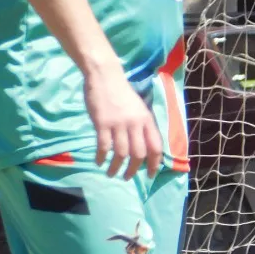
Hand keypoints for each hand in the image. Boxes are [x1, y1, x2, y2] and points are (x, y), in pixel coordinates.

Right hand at [84, 62, 163, 178]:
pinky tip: (99, 162)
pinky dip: (101, 157)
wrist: (105, 76)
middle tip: (127, 177)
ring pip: (121, 154)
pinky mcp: (102, 123)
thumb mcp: (139, 108)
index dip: (154, 164)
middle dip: (133, 170)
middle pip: (139, 154)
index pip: (155, 147)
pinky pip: (103, 147)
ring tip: (111, 173)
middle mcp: (135, 123)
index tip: (149, 175)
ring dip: (116, 168)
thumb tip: (145, 148)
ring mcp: (118, 124)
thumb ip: (142, 126)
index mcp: (147, 120)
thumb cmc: (122, 93)